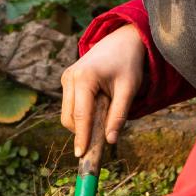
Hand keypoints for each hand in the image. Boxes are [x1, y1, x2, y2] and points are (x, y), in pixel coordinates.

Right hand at [61, 24, 146, 165]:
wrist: (122, 39)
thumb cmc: (128, 63)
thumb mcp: (128, 90)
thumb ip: (118, 116)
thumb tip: (110, 141)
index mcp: (84, 78)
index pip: (81, 115)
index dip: (81, 137)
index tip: (81, 156)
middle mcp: (70, 77)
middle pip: (70, 118)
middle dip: (83, 131)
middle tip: (105, 134)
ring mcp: (66, 78)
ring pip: (68, 113)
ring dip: (83, 121)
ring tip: (106, 108)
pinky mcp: (67, 80)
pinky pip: (71, 105)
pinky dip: (82, 113)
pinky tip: (99, 102)